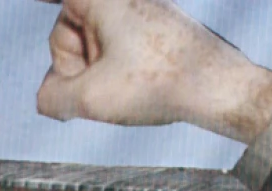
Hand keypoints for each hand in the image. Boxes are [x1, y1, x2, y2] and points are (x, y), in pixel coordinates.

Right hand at [36, 0, 271, 142]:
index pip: (60, 1)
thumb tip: (48, 101)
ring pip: (101, 46)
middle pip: (71, 32)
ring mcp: (148, 14)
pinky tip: (145, 91)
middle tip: (101, 88)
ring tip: (131, 91)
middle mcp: (126, 0)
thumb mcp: (92, 98)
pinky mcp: (165, 33)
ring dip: (103, 73)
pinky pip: (127, 53)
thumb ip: (53, 97)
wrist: (223, 88)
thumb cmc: (162, 84)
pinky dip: (127, 74)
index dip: (51, 17)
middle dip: (78, 64)